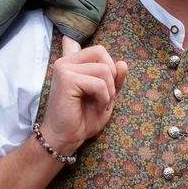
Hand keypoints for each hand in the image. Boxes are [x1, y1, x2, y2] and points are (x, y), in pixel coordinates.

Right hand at [39, 37, 127, 153]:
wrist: (66, 137)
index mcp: (72, 63)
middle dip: (111, 77)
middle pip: (101, 53)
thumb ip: (114, 79)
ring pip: (103, 69)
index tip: (103, 90)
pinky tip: (96, 107)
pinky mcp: (66, 79)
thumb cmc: (83, 119)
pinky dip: (104, 97)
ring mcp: (64, 69)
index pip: (99, 51)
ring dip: (108, 90)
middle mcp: (66, 62)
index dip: (110, 69)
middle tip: (103, 97)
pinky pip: (99, 83)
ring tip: (99, 103)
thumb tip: (123, 63)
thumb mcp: (106, 96)